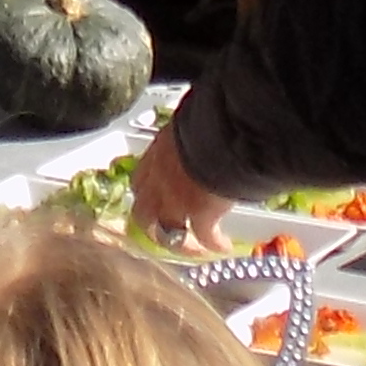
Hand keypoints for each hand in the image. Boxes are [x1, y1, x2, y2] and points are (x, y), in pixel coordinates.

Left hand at [130, 128, 239, 252]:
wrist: (225, 130)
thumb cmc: (212, 116)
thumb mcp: (191, 120)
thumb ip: (189, 133)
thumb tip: (202, 125)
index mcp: (157, 153)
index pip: (140, 180)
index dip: (147, 193)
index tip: (156, 198)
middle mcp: (158, 180)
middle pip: (144, 214)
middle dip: (154, 227)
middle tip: (169, 233)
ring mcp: (175, 201)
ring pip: (168, 233)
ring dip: (181, 243)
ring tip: (196, 248)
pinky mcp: (200, 215)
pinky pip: (204, 236)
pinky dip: (213, 244)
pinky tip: (223, 246)